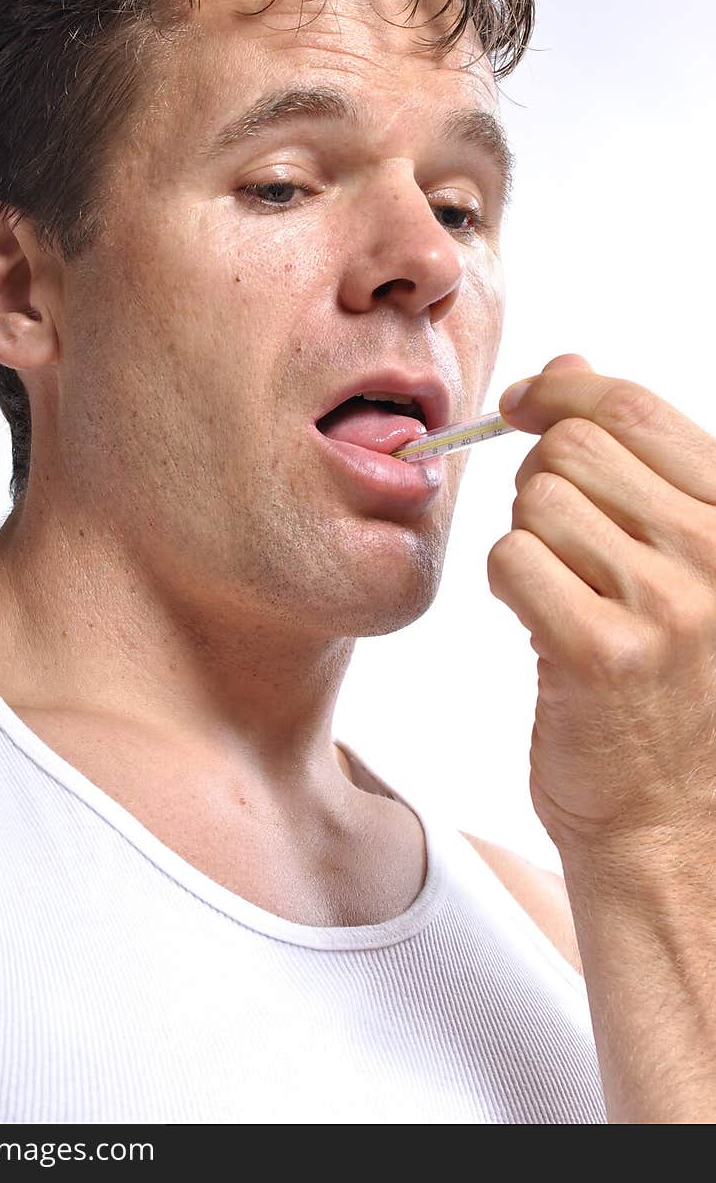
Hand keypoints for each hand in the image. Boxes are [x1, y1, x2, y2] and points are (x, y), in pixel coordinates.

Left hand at [487, 354, 715, 856]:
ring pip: (536, 502)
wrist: (670, 818)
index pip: (630, 405)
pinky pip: (512, 560)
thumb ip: (630, 457)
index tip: (518, 404)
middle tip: (557, 540)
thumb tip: (567, 364)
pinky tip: (541, 624)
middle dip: (540, 479)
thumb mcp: (674, 555)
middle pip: (570, 447)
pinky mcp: (603, 652)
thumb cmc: (667, 681)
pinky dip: (508, 585)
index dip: (557, 391)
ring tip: (562, 591)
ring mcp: (667, 602)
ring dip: (527, 538)